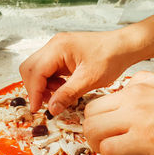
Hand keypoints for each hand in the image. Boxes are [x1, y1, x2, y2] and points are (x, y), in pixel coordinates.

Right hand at [20, 30, 140, 114]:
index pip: (35, 71)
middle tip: (47, 104)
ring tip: (59, 95)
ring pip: (36, 69)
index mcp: (58, 47)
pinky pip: (47, 69)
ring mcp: (57, 48)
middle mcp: (54, 45)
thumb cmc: (110, 57)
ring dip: (42, 85)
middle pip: (30, 68)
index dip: (33, 92)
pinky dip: (50, 81)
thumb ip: (67, 94)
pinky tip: (63, 88)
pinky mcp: (61, 54)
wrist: (124, 46)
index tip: (36, 109)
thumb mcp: (89, 80)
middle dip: (35, 88)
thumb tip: (52, 108)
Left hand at [83, 71, 153, 154]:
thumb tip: (132, 100)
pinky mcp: (144, 139)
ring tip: (114, 152)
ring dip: (98, 145)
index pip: (101, 99)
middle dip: (93, 131)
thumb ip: (146, 90)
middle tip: (106, 142)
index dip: (100, 118)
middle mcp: (134, 96)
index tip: (109, 129)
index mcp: (140, 83)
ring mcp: (137, 116)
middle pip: (90, 113)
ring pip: (93, 130)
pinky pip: (108, 150)